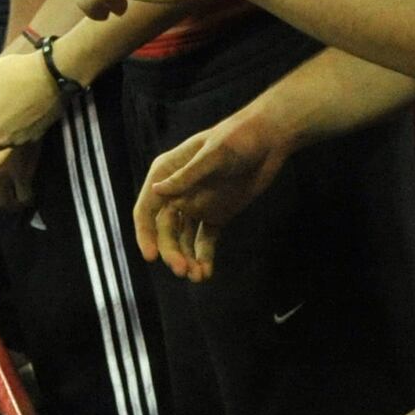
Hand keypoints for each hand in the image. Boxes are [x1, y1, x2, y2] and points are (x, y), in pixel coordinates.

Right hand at [134, 105, 293, 281]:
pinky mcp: (215, 215)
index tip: (151, 257)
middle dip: (171, 251)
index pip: (147, 209)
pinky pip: (204, 241)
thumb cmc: (237, 138)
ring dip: (187, 258)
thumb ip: (187, 175)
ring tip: (197, 276)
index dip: (145, 234)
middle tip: (183, 270)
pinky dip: (203, 257)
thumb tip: (157, 190)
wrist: (269, 140)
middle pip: (166, 230)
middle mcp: (177, 192)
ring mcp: (196, 205)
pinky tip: (206, 273)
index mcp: (167, 173)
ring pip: (183, 240)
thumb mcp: (213, 154)